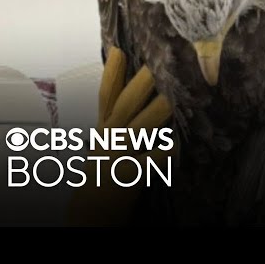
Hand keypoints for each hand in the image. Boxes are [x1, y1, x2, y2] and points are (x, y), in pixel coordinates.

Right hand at [67, 47, 173, 225]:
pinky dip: (161, 154)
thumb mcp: (105, 142)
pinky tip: (175, 146)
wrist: (89, 213)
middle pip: (122, 106)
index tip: (119, 50)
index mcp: (103, 129)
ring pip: (136, 130)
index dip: (111, 73)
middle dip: (139, 85)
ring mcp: (116, 158)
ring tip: (171, 98)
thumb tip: (132, 92)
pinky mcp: (127, 178)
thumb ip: (115, 119)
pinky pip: (148, 163)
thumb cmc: (102, 175)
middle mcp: (107, 139)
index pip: (106, 96)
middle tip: (156, 65)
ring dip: (154, 113)